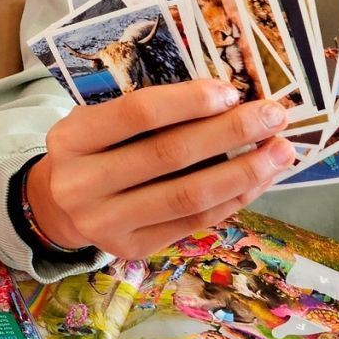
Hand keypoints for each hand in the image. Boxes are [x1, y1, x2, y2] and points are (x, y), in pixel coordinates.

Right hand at [27, 80, 298, 259]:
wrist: (58, 206)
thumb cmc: (91, 151)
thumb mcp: (96, 121)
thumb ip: (145, 113)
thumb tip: (226, 99)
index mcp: (71, 139)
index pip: (137, 114)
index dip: (189, 102)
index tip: (232, 91)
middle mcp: (82, 184)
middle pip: (170, 155)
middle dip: (230, 132)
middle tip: (273, 115)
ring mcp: (106, 222)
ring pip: (189, 195)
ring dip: (245, 171)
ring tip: (280, 151)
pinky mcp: (132, 247)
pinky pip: (194, 222)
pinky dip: (233, 198)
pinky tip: (258, 179)